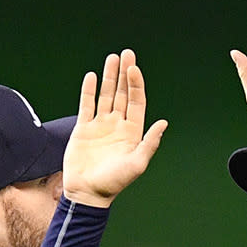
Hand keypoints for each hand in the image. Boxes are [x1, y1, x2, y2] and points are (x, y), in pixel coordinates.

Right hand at [63, 50, 168, 207]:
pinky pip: (87, 105)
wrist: (88, 192)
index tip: (134, 69)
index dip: (136, 85)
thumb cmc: (114, 182)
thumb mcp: (137, 163)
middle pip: (122, 93)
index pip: (136, 102)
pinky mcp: (84, 128)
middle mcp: (118, 125)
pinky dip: (89, 91)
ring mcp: (101, 125)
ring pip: (105, 95)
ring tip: (112, 58)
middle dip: (124, 74)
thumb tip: (163, 123)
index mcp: (133, 132)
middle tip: (126, 53)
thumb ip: (150, 142)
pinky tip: (92, 76)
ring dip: (108, 77)